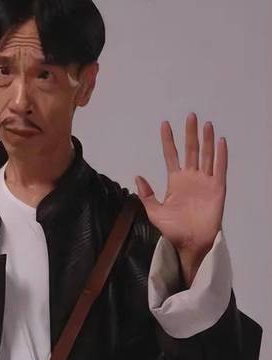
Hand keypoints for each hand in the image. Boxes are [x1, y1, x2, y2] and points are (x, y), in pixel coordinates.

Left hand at [135, 112, 226, 285]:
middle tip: (190, 116)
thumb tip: (137, 177)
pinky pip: (219, 169)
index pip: (171, 156)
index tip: (164, 124)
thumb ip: (146, 195)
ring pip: (206, 156)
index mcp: (175, 181)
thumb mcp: (154, 212)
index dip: (168, 140)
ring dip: (206, 140)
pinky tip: (220, 142)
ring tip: (205, 124)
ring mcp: (204, 182)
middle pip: (190, 150)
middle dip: (190, 133)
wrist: (189, 243)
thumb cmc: (173, 229)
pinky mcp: (217, 188)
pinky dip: (220, 155)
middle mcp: (190, 178)